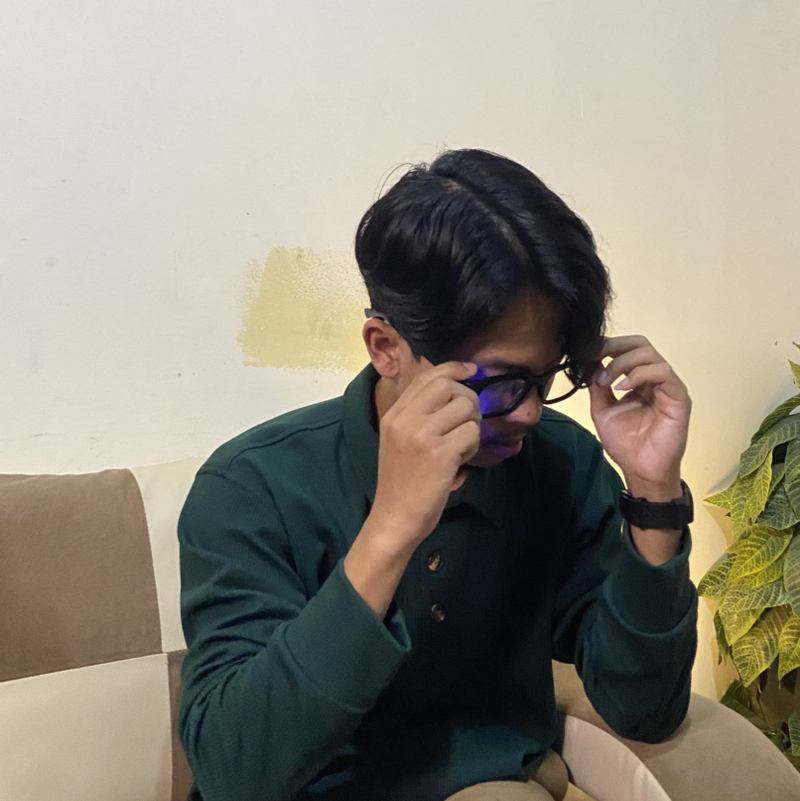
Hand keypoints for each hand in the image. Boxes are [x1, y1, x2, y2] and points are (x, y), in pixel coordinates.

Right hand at [370, 361, 481, 546]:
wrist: (394, 519)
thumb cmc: (402, 483)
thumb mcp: (400, 441)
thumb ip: (419, 416)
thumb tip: (454, 391)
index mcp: (394, 415)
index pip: (427, 377)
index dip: (453, 368)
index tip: (472, 370)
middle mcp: (405, 419)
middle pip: (449, 386)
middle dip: (468, 400)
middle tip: (467, 424)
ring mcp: (421, 435)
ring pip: (466, 408)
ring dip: (472, 427)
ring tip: (461, 448)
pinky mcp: (439, 453)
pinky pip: (471, 433)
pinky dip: (472, 447)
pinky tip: (460, 462)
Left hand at [588, 336, 690, 500]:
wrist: (640, 470)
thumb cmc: (626, 443)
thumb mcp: (602, 410)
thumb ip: (597, 386)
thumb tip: (590, 362)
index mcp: (639, 380)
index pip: (627, 349)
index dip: (607, 346)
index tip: (587, 353)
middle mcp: (655, 379)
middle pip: (640, 344)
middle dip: (614, 346)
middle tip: (595, 357)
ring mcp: (669, 386)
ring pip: (650, 355)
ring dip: (622, 362)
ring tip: (606, 380)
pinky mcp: (679, 397)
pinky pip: (663, 373)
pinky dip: (639, 374)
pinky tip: (622, 388)